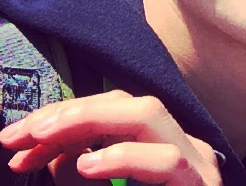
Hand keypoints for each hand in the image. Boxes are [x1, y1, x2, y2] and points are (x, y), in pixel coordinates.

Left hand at [0, 90, 221, 185]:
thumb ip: (80, 175)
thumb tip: (52, 150)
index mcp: (160, 150)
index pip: (112, 111)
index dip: (64, 116)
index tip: (16, 137)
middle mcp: (181, 149)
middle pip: (128, 103)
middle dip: (72, 111)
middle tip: (24, 131)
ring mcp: (195, 167)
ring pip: (150, 115)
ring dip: (93, 119)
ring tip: (46, 136)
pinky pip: (166, 162)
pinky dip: (124, 158)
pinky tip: (86, 166)